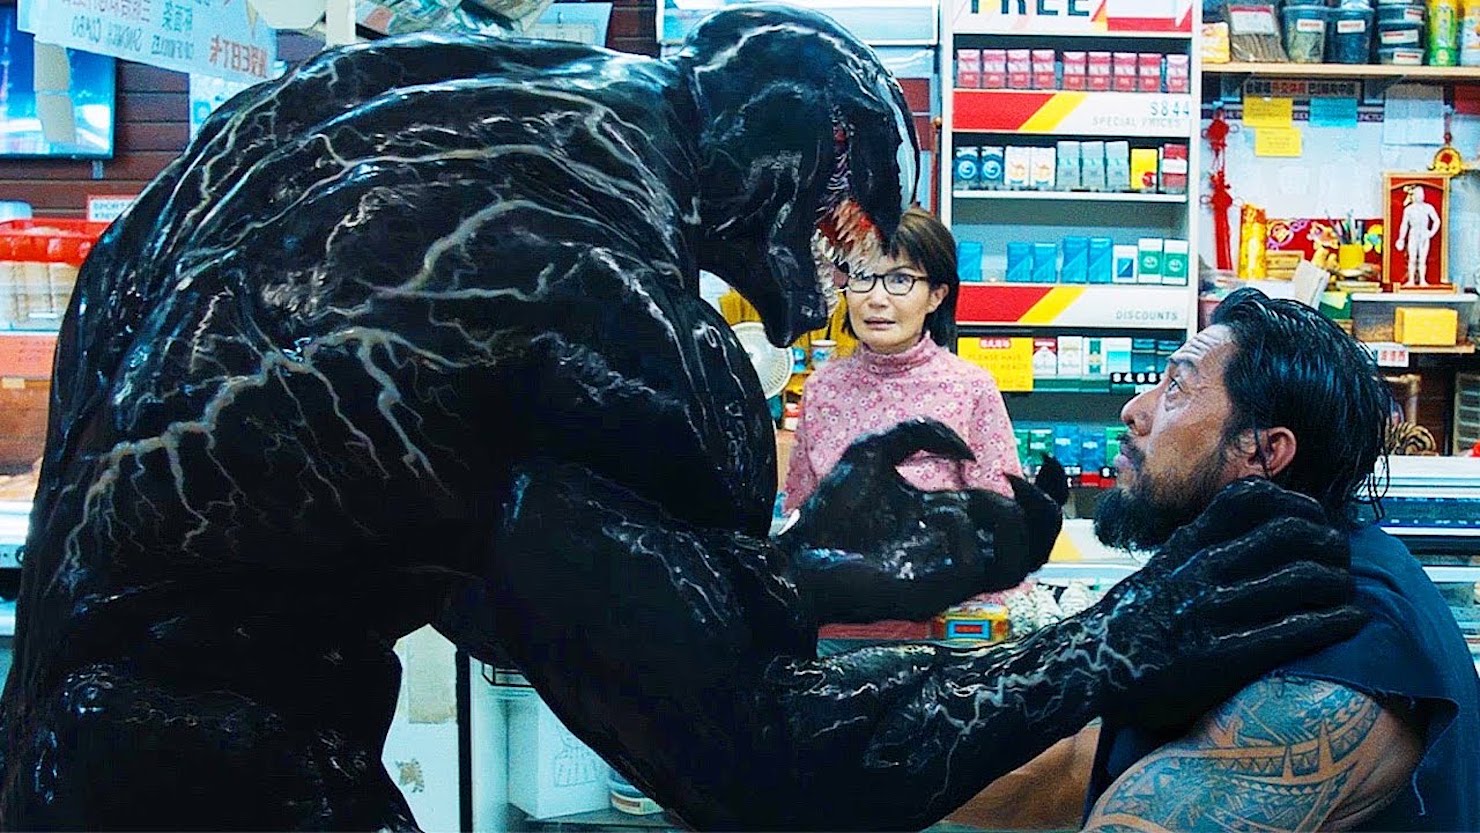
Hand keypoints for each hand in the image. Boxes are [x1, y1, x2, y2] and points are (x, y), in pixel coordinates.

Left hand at [778, 419, 1062, 624]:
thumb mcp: (873, 452)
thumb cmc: (828, 514)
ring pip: (1019, 564)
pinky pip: (973, 568)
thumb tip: (966, 452)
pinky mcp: (931, 592)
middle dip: (1048, 508)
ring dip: (1017, 521)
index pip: (1018, 516)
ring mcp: (949, 574)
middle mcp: (959, 550)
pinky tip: (939, 510)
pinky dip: (966, 532)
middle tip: (1029, 477)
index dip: (1042, 490)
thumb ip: (918, 434)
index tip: (1043, 460)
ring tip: (995, 490)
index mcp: (952, 520)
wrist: (792, 558)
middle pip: (1035, 545)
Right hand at [1093, 478, 1365, 730]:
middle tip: (1343, 559)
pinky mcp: (1221, 655)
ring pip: (1301, 578)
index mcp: (1188, 544)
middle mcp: (1201, 569)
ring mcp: (1210, 610)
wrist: (1094, 665)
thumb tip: (1254, 526)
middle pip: (1289, 533)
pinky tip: (1351, 621)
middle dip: (1330, 543)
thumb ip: (1202, 545)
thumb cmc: (1134, 618)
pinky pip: (1293, 630)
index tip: (1318, 518)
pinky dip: (1334, 621)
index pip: (1252, 498)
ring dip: (1340, 583)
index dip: (1298, 502)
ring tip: (1348, 593)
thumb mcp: (1163, 565)